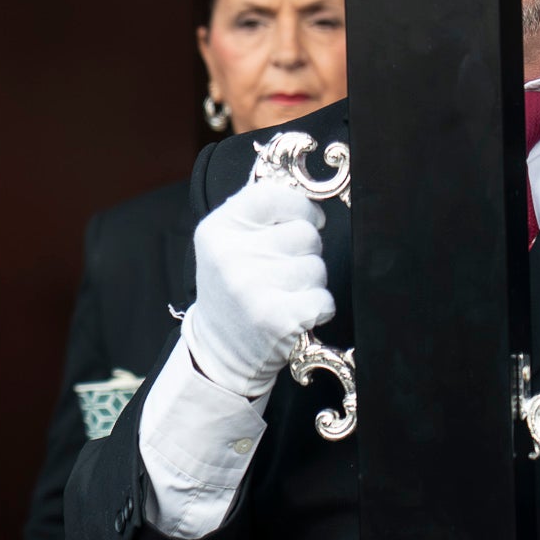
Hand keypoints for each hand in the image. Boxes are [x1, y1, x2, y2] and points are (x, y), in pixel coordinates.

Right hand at [182, 180, 334, 398]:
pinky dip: (317, 309)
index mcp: (216, 229)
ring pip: (318, 268)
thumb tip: (302, 189)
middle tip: (280, 271)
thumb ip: (257, 215)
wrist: (219, 350)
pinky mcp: (275, 318)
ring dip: (311, 283)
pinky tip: (294, 314)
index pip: (274, 196)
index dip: (300, 208)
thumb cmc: (232, 290)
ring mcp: (251, 287)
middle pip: (306, 233)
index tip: (304, 221)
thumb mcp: (226, 245)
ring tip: (283, 295)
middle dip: (305, 252)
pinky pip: (323, 300)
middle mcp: (230, 255)